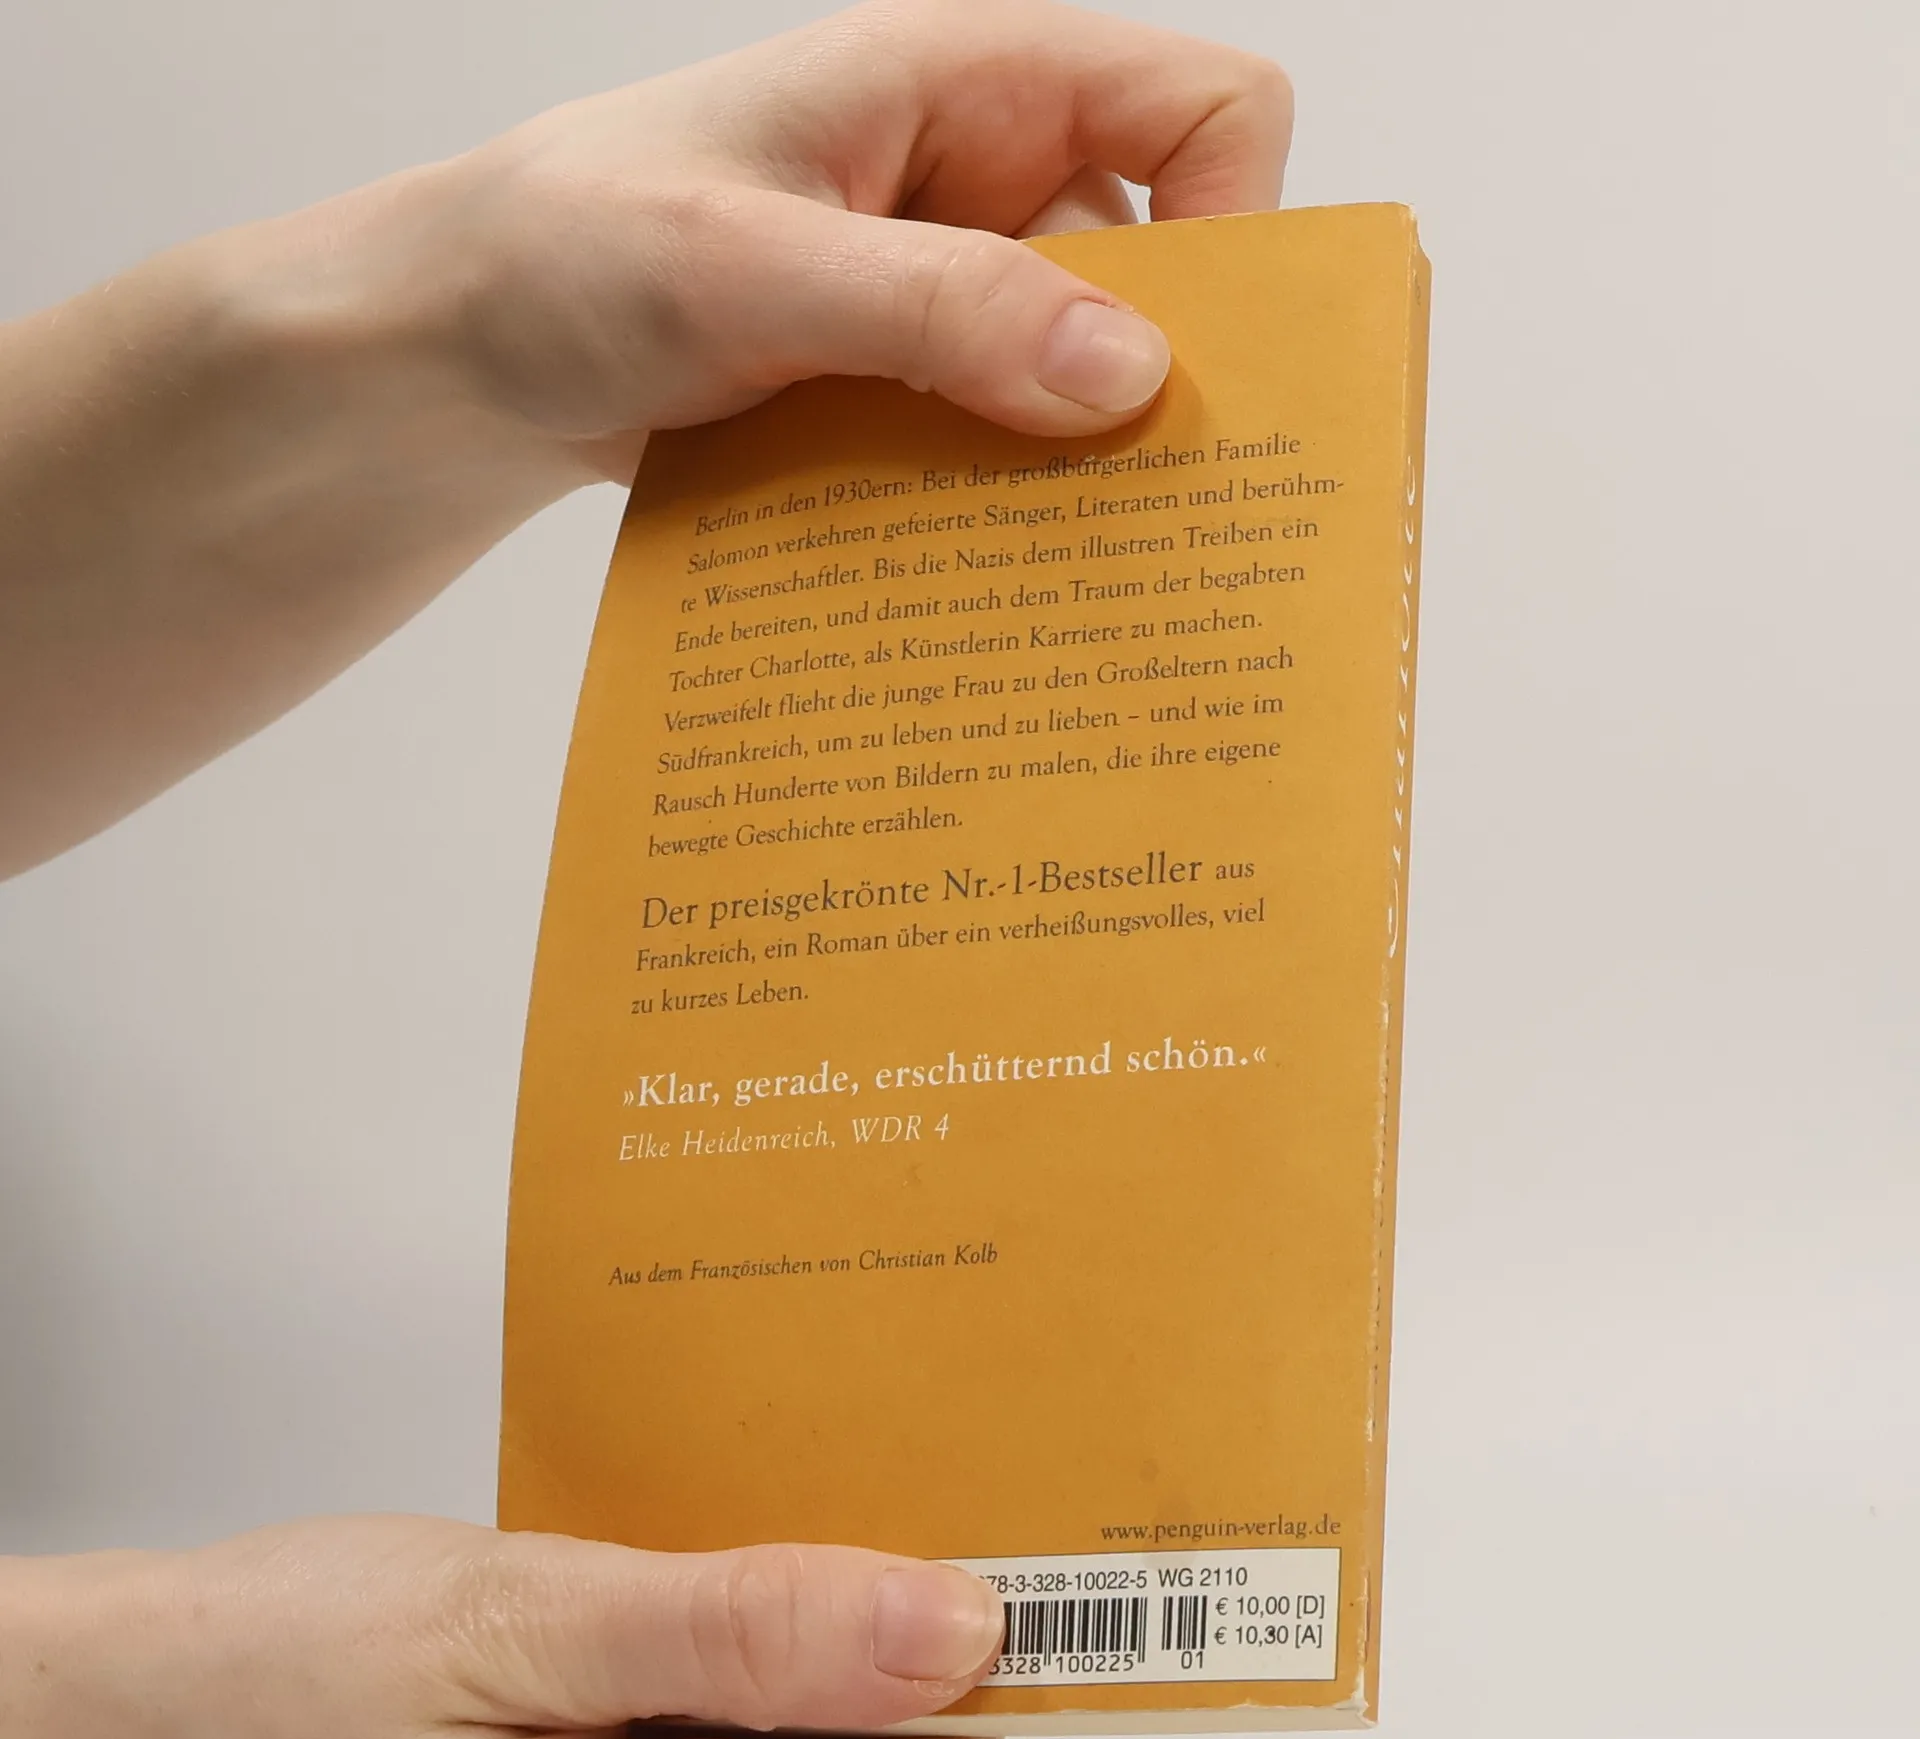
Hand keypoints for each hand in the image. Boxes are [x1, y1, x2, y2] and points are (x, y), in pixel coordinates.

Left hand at [0, 0, 1289, 874]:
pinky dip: (1002, 511)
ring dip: (1079, 474)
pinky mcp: (901, 397)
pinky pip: (1000, 449)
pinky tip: (975, 580)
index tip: (1200, 371)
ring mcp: (941, 303)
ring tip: (1062, 577)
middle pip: (1167, 267)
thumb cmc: (563, 255)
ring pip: (1083, 381)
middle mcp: (979, 185)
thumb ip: (936, 305)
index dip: (1242, 224)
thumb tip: (1130, 375)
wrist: (455, 358)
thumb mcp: (744, 264)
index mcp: (966, 86)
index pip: (1200, 108)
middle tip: (1160, 519)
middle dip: (1174, 386)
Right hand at [0, 1515, 1008, 1738]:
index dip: (965, 1689)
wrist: (90, 1736)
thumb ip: (745, 1636)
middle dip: (873, 1642)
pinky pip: (713, 1734)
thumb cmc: (261, 1688)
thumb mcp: (519, 1628)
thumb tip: (953, 1626)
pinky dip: (716, 1645)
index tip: (953, 1546)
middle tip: (819, 1492)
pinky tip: (663, 1569)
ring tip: (720, 1521)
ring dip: (788, 1631)